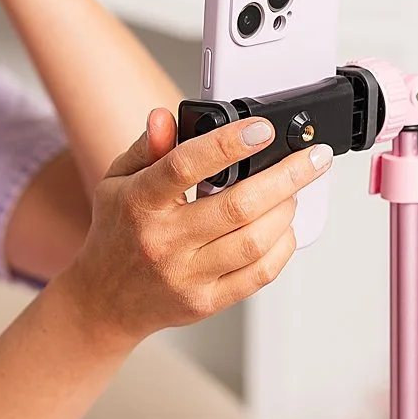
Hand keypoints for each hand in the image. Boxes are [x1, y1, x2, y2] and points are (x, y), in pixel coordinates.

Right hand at [62, 108, 331, 347]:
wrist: (105, 300)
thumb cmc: (117, 234)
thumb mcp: (117, 181)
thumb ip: (147, 147)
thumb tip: (166, 116)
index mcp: (139, 203)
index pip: (185, 166)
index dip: (228, 144)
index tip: (262, 129)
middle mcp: (163, 241)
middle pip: (237, 206)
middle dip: (286, 177)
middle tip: (312, 158)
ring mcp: (186, 275)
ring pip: (253, 241)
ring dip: (286, 211)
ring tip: (293, 192)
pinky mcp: (205, 302)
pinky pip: (257, 275)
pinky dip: (281, 248)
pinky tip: (283, 229)